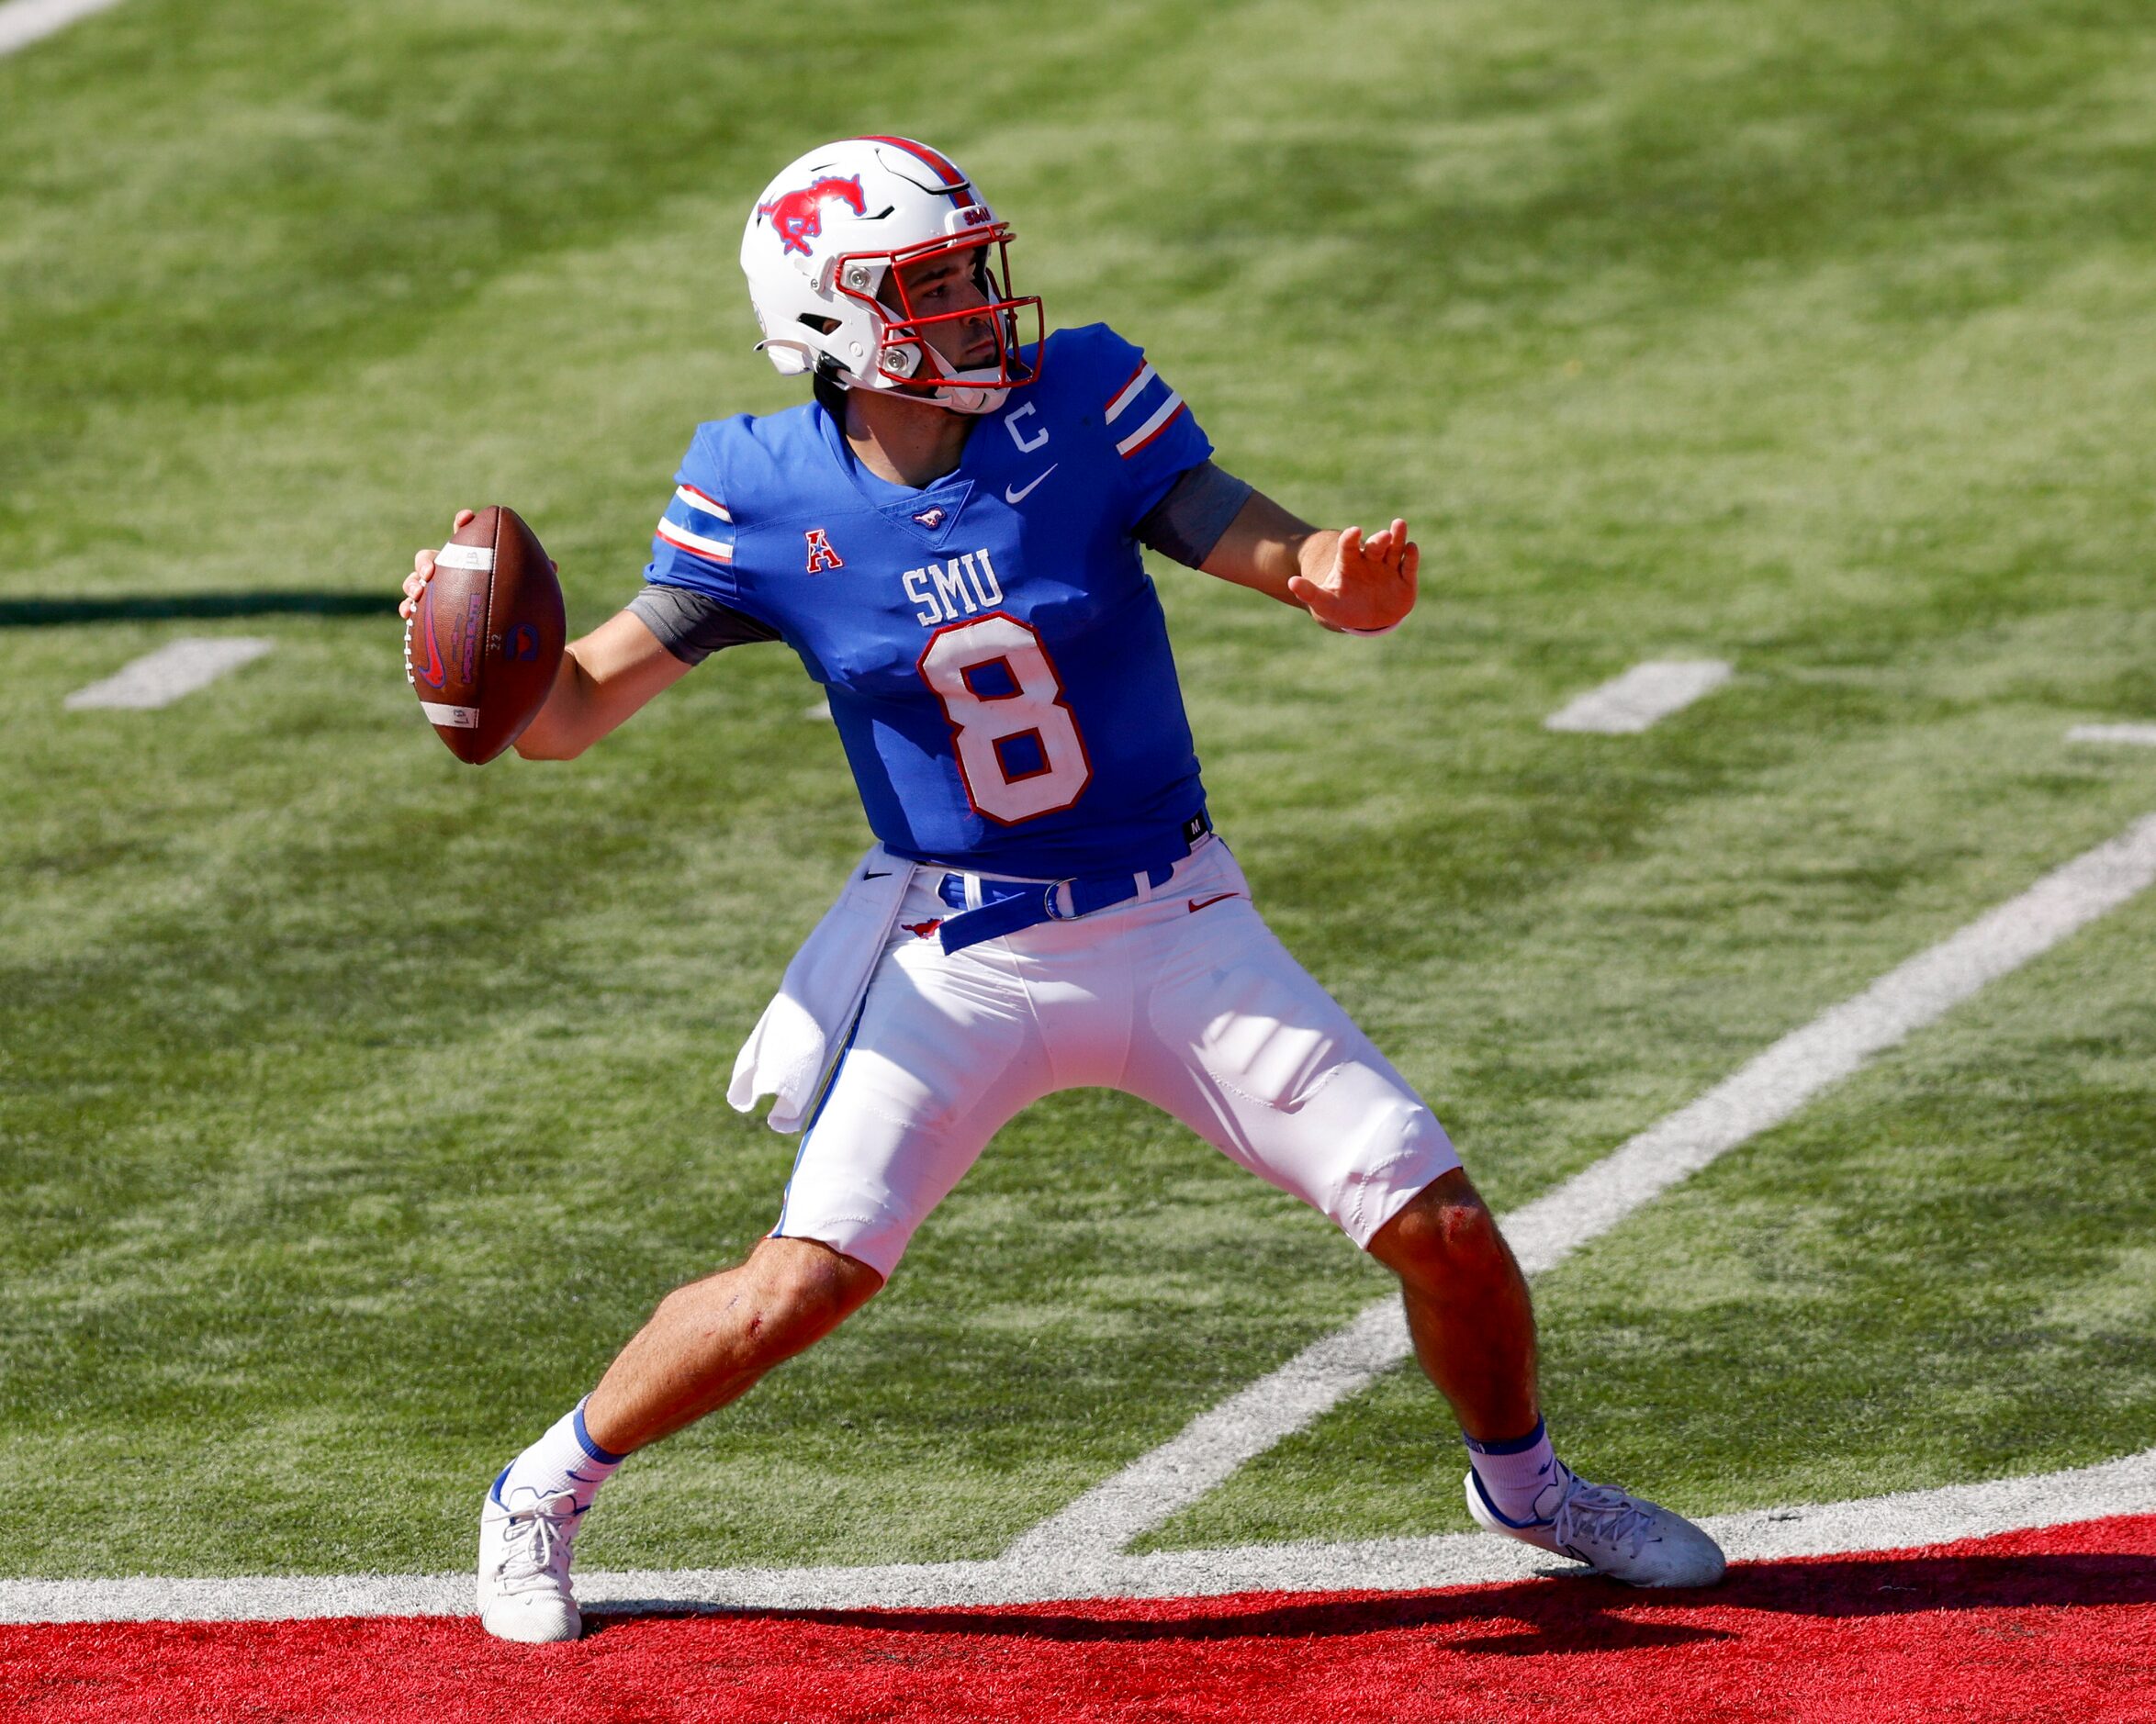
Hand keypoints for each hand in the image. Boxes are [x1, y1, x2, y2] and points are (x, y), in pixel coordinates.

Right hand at [399, 509, 557, 619]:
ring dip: (413, 581)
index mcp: (474, 563)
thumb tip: (552, 566)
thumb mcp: (528, 597)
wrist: (503, 645)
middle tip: (433, 570)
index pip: (467, 537)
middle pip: (431, 557)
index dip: (465, 523)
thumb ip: (536, 579)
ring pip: (416, 579)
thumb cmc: (516, 614)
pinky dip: (407, 607)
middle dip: (428, 559)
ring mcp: (437, 594)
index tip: (467, 517)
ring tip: (420, 591)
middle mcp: (452, 575)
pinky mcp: (428, 616)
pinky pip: (412, 608)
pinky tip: (408, 614)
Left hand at [1287, 518, 1417, 633]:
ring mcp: (1390, 568)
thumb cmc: (1343, 608)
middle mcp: (1371, 560)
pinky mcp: (1407, 578)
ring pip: (1395, 549)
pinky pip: (1410, 565)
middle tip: (1383, 535)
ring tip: (1399, 524)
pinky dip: (1411, 556)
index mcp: (1350, 562)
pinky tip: (1411, 548)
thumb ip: (1310, 593)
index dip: (1350, 538)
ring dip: (1398, 537)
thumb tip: (1291, 583)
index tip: (1353, 532)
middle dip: (1379, 539)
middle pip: (1375, 545)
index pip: (1348, 546)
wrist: (1366, 620)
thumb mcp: (1325, 603)